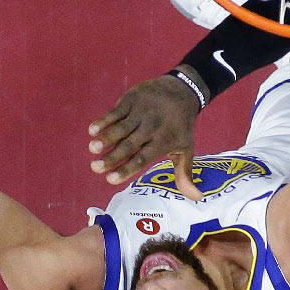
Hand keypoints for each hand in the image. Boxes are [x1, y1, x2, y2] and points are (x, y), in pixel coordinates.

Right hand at [88, 73, 201, 197]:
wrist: (182, 90)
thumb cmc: (181, 126)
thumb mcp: (186, 148)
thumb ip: (185, 174)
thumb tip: (197, 198)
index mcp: (163, 142)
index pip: (143, 158)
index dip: (127, 169)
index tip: (111, 180)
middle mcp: (152, 127)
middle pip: (130, 144)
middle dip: (112, 157)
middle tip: (95, 167)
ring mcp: (141, 112)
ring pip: (121, 127)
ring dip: (106, 138)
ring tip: (92, 149)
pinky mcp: (132, 99)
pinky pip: (116, 111)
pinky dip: (104, 120)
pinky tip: (92, 130)